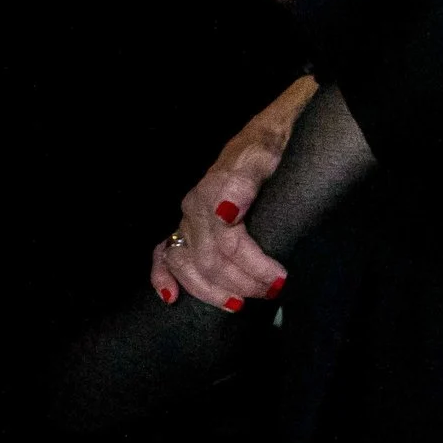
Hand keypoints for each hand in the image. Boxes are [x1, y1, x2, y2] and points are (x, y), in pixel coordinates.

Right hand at [151, 76, 317, 311]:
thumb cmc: (262, 150)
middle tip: (272, 292)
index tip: (280, 279)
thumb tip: (226, 213)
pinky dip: (161, 276)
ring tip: (238, 303)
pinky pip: (162, 254)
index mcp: (210, 195)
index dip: (254, 267)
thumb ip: (242, 183)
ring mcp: (185, 220)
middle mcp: (193, 210)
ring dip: (210, 289)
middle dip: (241, 282)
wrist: (256, 140)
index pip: (229, 243)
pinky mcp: (184, 227)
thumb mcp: (261, 157)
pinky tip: (169, 296)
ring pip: (184, 264)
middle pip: (209, 259)